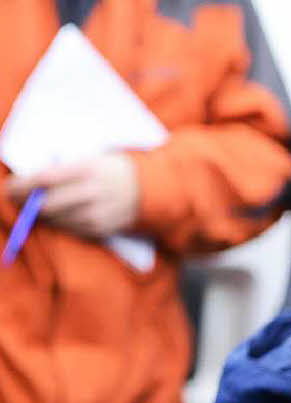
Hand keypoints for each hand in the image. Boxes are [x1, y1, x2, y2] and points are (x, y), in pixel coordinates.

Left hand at [6, 154, 138, 237]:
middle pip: (48, 203)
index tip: (8, 187)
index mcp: (87, 169)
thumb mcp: (90, 157)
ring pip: (58, 219)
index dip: (22, 185)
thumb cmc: (112, 167)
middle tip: (14, 200)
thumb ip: (64, 167)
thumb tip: (32, 179)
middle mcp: (92, 193)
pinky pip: (72, 230)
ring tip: (32, 208)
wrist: (148, 189)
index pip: (45, 179)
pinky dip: (59, 224)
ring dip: (41, 216)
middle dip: (27, 203)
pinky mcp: (102, 229)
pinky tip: (53, 218)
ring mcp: (97, 214)